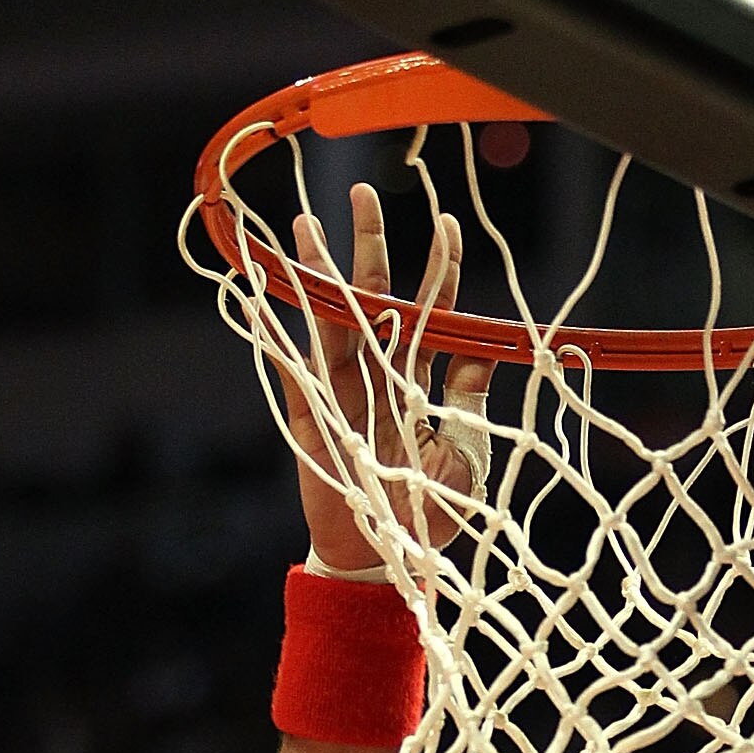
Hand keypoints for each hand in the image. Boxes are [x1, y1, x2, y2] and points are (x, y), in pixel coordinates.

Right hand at [281, 182, 494, 572]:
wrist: (389, 561)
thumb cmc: (434, 515)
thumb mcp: (467, 454)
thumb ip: (470, 400)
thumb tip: (491, 345)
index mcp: (420, 383)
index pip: (432, 315)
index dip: (440, 271)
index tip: (447, 225)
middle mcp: (381, 378)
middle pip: (373, 300)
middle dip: (368, 246)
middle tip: (361, 191)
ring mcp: (343, 395)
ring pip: (330, 322)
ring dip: (317, 275)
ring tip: (304, 226)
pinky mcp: (313, 420)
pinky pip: (293, 371)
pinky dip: (278, 335)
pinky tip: (262, 296)